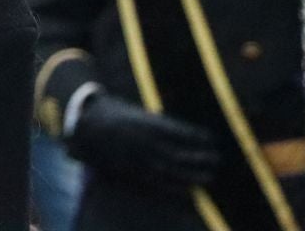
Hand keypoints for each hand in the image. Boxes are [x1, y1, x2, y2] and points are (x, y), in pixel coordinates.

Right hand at [65, 89, 221, 192]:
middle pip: (176, 152)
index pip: (177, 130)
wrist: (87, 124)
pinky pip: (154, 181)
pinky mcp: (130, 169)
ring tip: (208, 178)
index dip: (195, 137)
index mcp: (146, 123)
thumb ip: (160, 125)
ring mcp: (136, 156)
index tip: (212, 140)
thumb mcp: (138, 114)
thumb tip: (189, 135)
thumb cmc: (117, 115)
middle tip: (217, 161)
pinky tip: (188, 191)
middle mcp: (143, 140)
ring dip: (190, 175)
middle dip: (198, 158)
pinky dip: (173, 187)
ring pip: (168, 168)